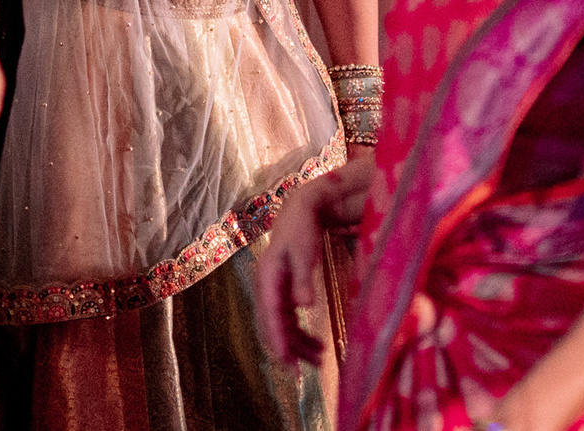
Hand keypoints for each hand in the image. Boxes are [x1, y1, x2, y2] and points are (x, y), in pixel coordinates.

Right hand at [257, 176, 333, 365]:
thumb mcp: (305, 251)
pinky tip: (316, 344)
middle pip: (271, 326)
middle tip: (301, 373)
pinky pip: (288, 320)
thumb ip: (303, 278)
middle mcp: (266, 287)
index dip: (277, 340)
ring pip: (280, 327)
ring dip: (296, 345)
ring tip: (318, 361)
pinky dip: (300, 334)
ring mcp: (273, 291)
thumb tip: (304, 306)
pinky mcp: (283, 292)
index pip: (269, 315)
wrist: (301, 210)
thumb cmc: (302, 228)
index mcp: (267, 277)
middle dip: (285, 351)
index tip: (287, 362)